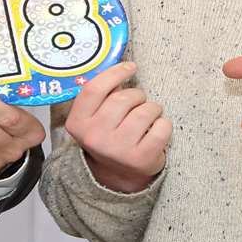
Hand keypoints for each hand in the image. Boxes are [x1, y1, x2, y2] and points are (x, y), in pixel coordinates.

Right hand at [58, 62, 169, 192]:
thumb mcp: (94, 117)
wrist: (116, 176)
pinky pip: (162, 127)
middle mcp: (95, 137)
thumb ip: (102, 94)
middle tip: (138, 102)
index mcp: (78, 123)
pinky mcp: (141, 158)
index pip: (94, 89)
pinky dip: (163, 125)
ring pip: (145, 110)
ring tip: (147, 117)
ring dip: (152, 109)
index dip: (115, 73)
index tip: (130, 67)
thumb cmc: (108, 136)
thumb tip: (123, 66)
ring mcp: (118, 149)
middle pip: (123, 98)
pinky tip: (155, 131)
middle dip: (137, 95)